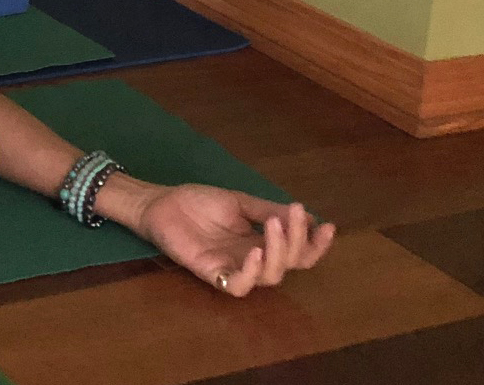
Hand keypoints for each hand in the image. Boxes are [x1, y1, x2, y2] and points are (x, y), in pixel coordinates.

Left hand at [136, 184, 335, 297]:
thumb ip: (268, 210)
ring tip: (274, 227)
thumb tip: (307, 216)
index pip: (298, 253)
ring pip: (270, 277)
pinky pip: (238, 285)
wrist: (161, 202)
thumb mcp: (239, 202)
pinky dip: (252, 272)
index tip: (327, 226)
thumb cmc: (197, 202)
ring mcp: (232, 267)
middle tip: (292, 216)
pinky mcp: (211, 272)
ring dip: (280, 253)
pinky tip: (256, 252)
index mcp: (261, 243)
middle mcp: (252, 259)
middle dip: (299, 242)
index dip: (316, 245)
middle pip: (291, 265)